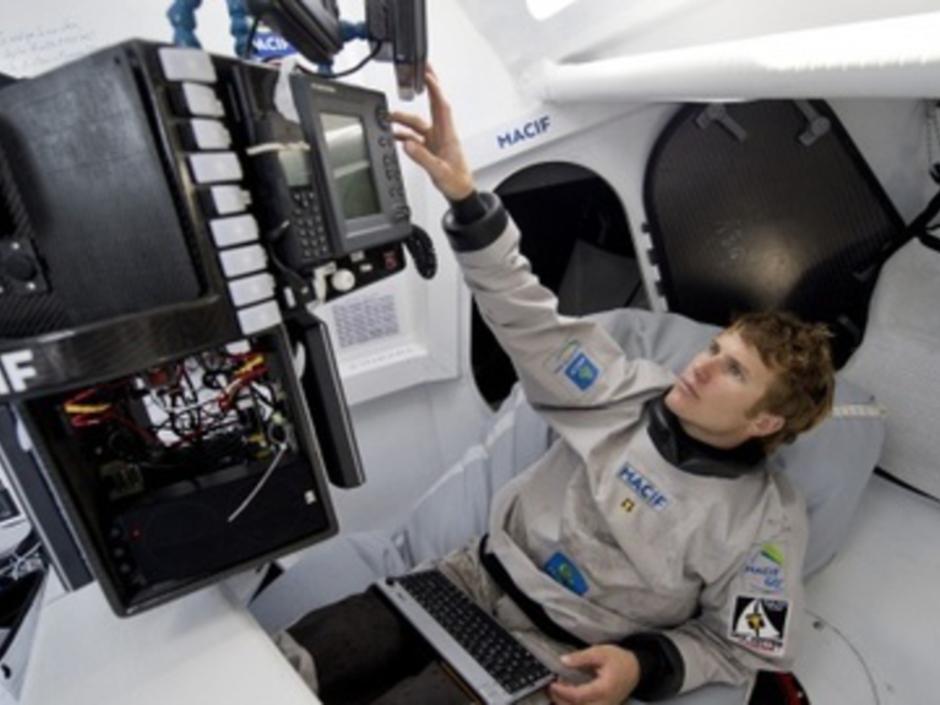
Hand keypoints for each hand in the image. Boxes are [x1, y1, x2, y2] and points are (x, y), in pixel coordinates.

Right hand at [391, 67, 475, 201]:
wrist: (461, 194)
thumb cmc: (458, 182)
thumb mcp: (440, 172)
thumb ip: (423, 158)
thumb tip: (408, 144)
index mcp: (447, 135)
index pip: (441, 106)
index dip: (434, 89)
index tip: (426, 75)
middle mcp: (441, 134)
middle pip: (432, 104)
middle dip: (426, 86)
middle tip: (418, 69)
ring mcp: (435, 140)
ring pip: (417, 122)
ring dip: (403, 118)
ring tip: (388, 116)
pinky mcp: (429, 148)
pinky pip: (414, 137)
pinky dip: (403, 134)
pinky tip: (395, 135)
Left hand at [548, 645, 640, 704]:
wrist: (635, 670)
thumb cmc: (618, 659)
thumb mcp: (601, 652)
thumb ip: (581, 657)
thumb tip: (563, 661)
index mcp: (604, 689)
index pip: (579, 696)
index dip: (563, 692)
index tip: (552, 684)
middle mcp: (604, 703)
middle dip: (561, 701)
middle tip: (550, 688)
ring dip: (566, 704)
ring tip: (557, 691)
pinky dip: (574, 704)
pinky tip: (566, 696)